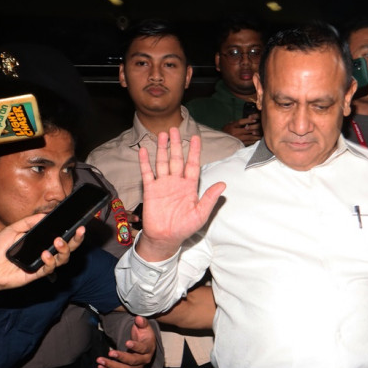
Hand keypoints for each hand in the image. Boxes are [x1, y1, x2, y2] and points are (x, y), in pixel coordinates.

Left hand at [0, 214, 85, 292]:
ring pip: (63, 259)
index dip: (73, 231)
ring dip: (64, 250)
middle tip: (80, 230)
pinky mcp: (36, 274)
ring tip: (58, 241)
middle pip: (68, 248)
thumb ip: (28, 222)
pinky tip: (44, 255)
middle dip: (77, 240)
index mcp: (42, 241)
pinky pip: (49, 268)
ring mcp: (42, 264)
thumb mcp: (13, 229)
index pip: (62, 236)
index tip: (80, 223)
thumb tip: (45, 215)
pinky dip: (49, 261)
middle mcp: (46, 252)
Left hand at [96, 315, 156, 367]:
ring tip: (100, 361)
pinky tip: (100, 367)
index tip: (127, 342)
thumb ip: (142, 323)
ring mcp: (135, 367)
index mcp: (149, 349)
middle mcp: (143, 360)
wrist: (144, 345)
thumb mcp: (145, 327)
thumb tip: (138, 318)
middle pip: (132, 361)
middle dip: (121, 358)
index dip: (135, 346)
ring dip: (111, 366)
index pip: (143, 349)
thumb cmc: (144, 335)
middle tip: (110, 353)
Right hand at [135, 127, 225, 261]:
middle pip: (176, 159)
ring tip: (162, 135)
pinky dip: (145, 162)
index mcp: (189, 186)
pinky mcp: (150, 190)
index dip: (194, 151)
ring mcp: (163, 185)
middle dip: (176, 144)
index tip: (195, 138)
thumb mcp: (201, 214)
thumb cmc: (184, 228)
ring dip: (162, 148)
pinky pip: (147, 173)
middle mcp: (176, 182)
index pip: (192, 164)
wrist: (165, 238)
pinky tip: (144, 151)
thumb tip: (223, 184)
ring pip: (162, 162)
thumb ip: (209, 198)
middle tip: (175, 129)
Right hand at [222, 114, 261, 145]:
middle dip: (255, 127)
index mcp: (232, 126)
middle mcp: (235, 133)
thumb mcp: (228, 125)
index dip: (248, 120)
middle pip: (247, 129)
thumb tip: (245, 120)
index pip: (241, 122)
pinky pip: (249, 142)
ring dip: (257, 135)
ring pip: (249, 136)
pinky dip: (254, 141)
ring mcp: (238, 139)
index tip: (254, 119)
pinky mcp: (240, 144)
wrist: (221, 143)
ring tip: (263, 134)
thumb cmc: (225, 133)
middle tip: (262, 126)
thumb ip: (235, 123)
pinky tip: (259, 139)